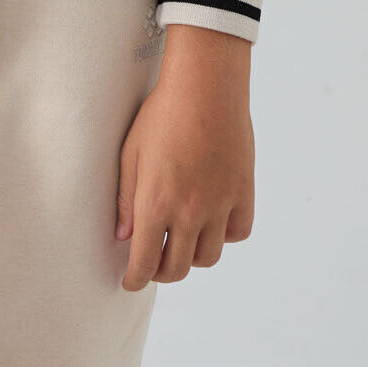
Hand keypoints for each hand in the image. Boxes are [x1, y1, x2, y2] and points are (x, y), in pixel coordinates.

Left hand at [115, 26, 254, 287]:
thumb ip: (125, 199)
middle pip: (178, 269)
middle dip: (161, 272)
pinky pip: (237, 233)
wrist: (206, 85)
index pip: (145, 263)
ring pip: (209, 257)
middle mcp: (189, 212)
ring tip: (182, 241)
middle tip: (153, 262)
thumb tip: (124, 236)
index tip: (130, 281)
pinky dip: (224, 235)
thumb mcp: (131, 151)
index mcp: (156, 203)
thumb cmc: (162, 112)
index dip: (135, 279)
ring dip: (192, 256)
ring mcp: (220, 205)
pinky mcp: (244, 193)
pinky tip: (212, 220)